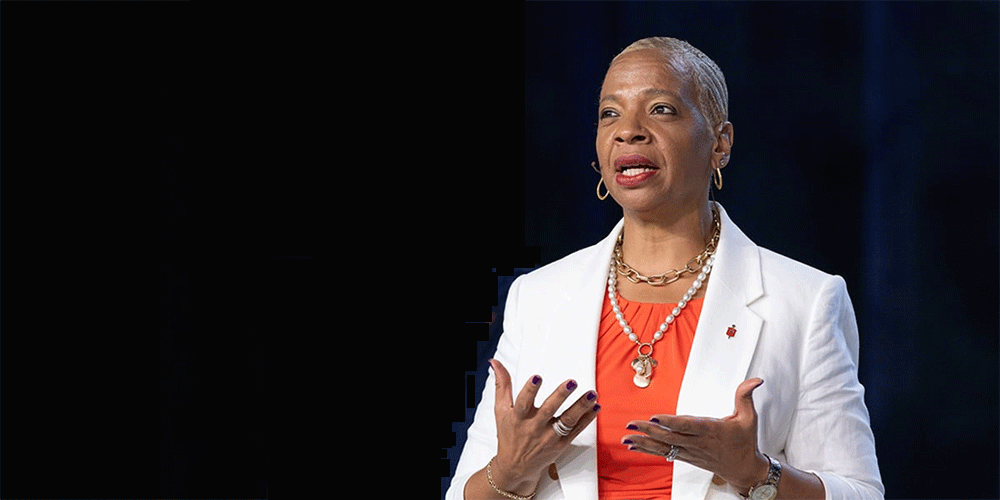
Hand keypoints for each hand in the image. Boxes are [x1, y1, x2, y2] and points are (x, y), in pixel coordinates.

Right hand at [489, 359, 600, 495]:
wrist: (515, 467)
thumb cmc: (509, 435)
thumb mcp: (501, 410)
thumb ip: (502, 385)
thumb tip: (495, 363)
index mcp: (518, 417)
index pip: (523, 402)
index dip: (530, 390)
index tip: (537, 378)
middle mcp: (534, 427)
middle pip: (549, 410)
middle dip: (560, 395)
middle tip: (571, 383)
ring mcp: (549, 437)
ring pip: (567, 421)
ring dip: (580, 407)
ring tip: (591, 395)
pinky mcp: (561, 445)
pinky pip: (576, 431)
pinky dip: (587, 419)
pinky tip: (595, 407)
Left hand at [621, 378, 768, 491]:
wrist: (744, 469)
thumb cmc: (746, 442)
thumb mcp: (750, 418)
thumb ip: (745, 396)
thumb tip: (755, 380)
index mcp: (711, 430)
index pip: (688, 426)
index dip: (670, 422)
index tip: (655, 417)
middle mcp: (698, 443)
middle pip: (671, 436)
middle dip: (650, 430)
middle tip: (632, 424)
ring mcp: (691, 452)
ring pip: (664, 447)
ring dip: (644, 442)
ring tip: (627, 437)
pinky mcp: (686, 457)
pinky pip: (665, 454)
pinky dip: (648, 450)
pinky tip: (634, 446)